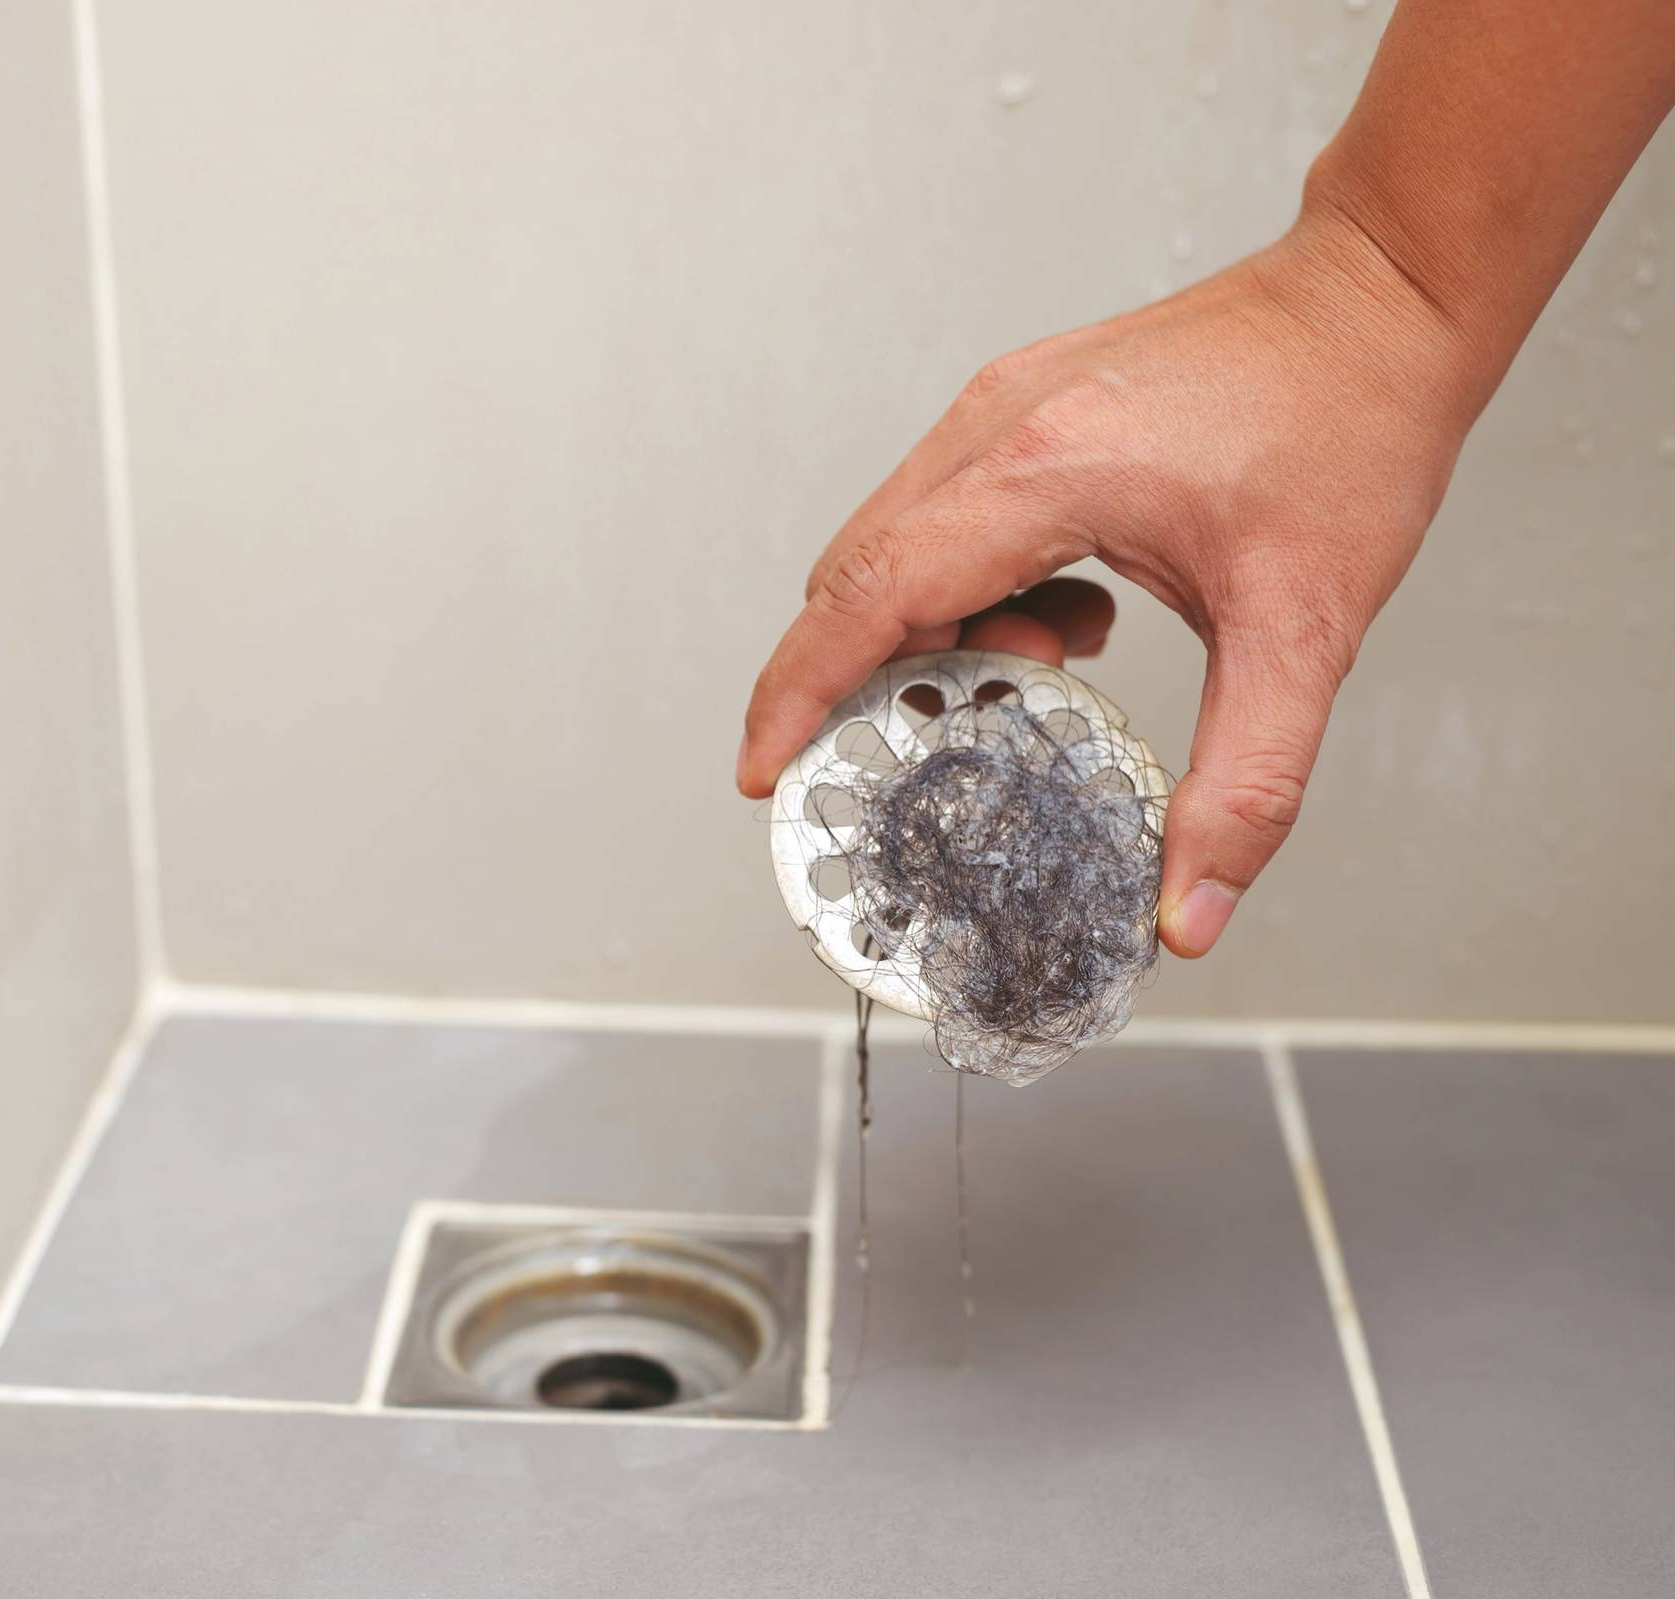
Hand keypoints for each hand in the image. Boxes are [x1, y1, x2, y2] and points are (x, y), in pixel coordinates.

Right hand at [736, 209, 1482, 956]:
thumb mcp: (1307, 629)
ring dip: (940, 632)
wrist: (1382, 296)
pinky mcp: (1015, 405)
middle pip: (857, 577)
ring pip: (892, 546)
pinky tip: (1070, 608)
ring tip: (1054, 660)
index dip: (798, 692)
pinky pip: (938, 514)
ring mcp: (997, 406)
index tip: (763, 771)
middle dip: (874, 677)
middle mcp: (994, 427)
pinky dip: (969, 587)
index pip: (869, 597)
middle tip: (940, 743)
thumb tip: (1190, 909)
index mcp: (1042, 472)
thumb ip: (1249, 783)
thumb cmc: (1350, 423)